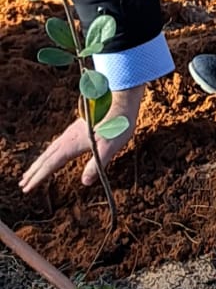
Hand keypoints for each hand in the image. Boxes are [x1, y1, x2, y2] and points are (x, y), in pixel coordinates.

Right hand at [18, 85, 145, 194]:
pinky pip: (56, 145)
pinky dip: (49, 154)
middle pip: (46, 158)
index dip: (38, 177)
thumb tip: (85, 182)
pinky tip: (52, 155)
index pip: (51, 165)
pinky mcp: (76, 129)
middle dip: (34, 172)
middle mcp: (67, 138)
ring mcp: (71, 133)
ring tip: (31, 172)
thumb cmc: (116, 123)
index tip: (26, 189)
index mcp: (72, 144)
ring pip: (50, 150)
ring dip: (39, 163)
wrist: (120, 99)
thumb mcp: (110, 147)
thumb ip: (97, 164)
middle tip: (22, 184)